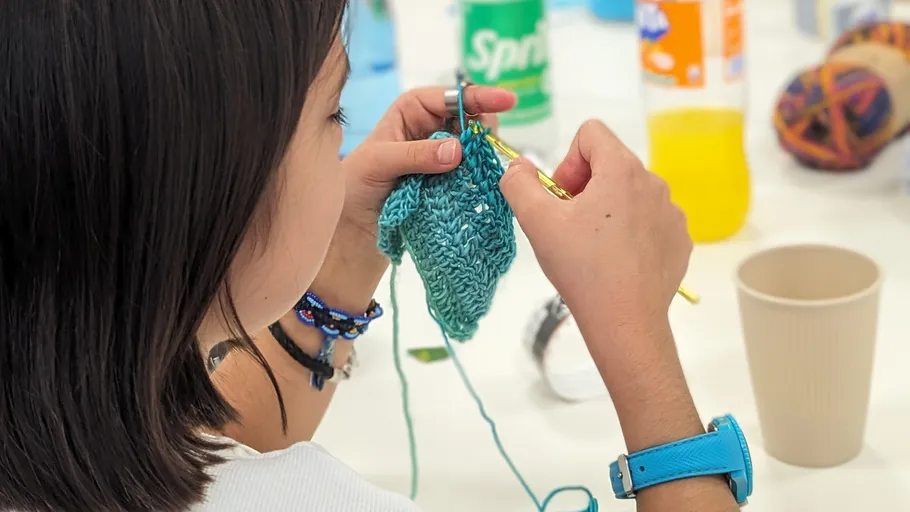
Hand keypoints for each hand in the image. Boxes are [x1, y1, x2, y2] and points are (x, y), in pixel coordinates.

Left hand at [310, 86, 515, 311]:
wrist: (352, 230)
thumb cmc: (354, 187)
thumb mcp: (379, 163)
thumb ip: (416, 154)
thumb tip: (457, 150)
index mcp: (412, 110)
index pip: (452, 97)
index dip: (480, 96)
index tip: (507, 101)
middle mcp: (430, 128)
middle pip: (471, 121)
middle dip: (483, 130)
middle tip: (487, 148)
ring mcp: (441, 157)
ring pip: (475, 149)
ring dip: (481, 158)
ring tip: (479, 172)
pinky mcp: (448, 183)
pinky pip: (471, 176)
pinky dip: (477, 179)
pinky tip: (479, 186)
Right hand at [499, 120, 692, 324]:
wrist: (626, 321)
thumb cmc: (582, 268)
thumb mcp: (537, 222)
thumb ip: (519, 184)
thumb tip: (518, 166)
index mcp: (622, 170)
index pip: (591, 133)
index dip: (568, 160)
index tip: (562, 197)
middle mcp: (653, 183)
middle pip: (610, 164)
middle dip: (586, 187)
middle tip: (571, 226)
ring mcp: (671, 212)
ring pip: (630, 194)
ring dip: (608, 210)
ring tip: (594, 248)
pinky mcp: (679, 239)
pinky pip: (650, 220)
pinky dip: (631, 233)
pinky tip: (618, 261)